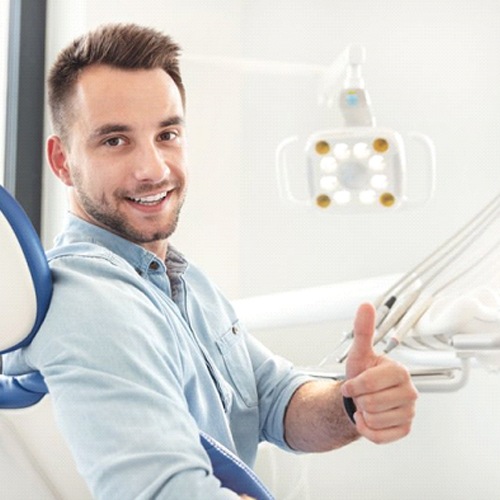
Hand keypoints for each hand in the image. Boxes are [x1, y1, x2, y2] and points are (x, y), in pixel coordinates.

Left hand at [341, 303, 417, 443]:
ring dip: (362, 414)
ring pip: (374, 419)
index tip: (350, 383)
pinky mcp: (405, 429)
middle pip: (371, 403)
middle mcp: (409, 392)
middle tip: (362, 393)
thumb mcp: (359, 352)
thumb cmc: (362, 374)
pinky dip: (366, 429)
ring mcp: (409, 412)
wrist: (362, 397)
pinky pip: (378, 436)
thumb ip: (363, 330)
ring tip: (367, 403)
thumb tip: (366, 305)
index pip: (370, 383)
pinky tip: (368, 418)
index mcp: (399, 371)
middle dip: (358, 399)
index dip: (354, 385)